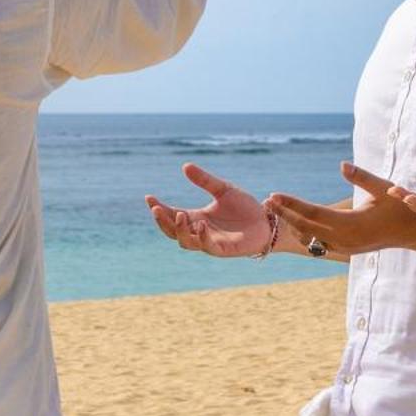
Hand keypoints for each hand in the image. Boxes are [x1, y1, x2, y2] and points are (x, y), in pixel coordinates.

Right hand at [145, 163, 270, 257]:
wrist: (267, 221)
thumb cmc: (245, 207)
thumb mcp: (223, 189)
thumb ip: (204, 180)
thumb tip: (185, 166)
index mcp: (196, 217)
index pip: (171, 214)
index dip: (159, 208)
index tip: (149, 197)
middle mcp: (199, 231)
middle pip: (172, 231)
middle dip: (162, 221)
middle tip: (156, 209)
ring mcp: (209, 242)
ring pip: (185, 242)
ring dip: (179, 230)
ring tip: (179, 215)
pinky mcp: (222, 249)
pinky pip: (206, 247)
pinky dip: (200, 237)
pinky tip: (200, 224)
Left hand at [262, 164, 415, 256]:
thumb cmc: (401, 206)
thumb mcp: (384, 187)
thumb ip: (361, 177)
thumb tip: (342, 164)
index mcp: (352, 224)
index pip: (313, 213)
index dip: (291, 203)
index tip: (273, 194)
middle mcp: (346, 239)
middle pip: (306, 226)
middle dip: (284, 213)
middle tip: (266, 201)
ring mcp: (346, 247)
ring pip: (311, 237)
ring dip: (292, 223)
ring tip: (274, 209)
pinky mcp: (348, 249)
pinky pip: (319, 242)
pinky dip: (305, 231)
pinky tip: (294, 220)